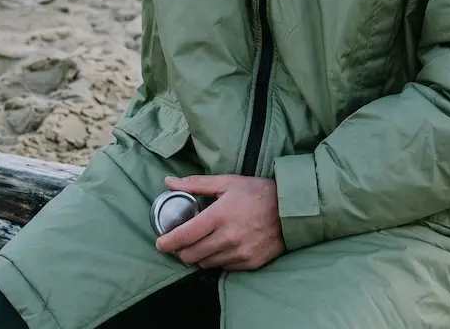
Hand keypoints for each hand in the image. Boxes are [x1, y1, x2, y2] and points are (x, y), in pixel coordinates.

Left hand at [154, 173, 285, 271]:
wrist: (289, 210)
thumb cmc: (256, 192)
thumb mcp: (226, 182)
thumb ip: (195, 184)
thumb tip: (168, 182)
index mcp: (219, 215)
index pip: (185, 236)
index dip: (168, 242)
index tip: (160, 243)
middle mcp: (227, 238)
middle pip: (191, 255)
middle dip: (181, 251)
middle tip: (181, 243)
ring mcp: (239, 253)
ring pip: (205, 264)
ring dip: (198, 256)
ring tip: (201, 244)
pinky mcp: (249, 264)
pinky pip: (223, 267)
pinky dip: (216, 259)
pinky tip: (220, 247)